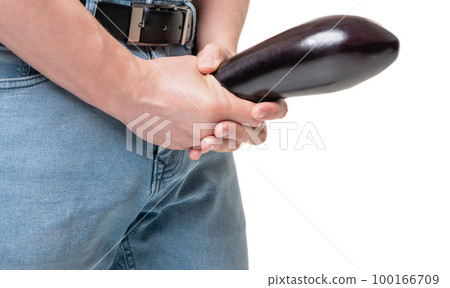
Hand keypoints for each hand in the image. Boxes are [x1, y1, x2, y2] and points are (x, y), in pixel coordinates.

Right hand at [117, 55, 261, 158]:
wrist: (131, 91)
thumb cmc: (164, 75)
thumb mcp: (199, 68)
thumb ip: (223, 81)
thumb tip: (233, 92)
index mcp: (219, 105)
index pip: (255, 116)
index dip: (263, 112)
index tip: (260, 108)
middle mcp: (209, 127)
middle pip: (243, 137)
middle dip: (246, 128)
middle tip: (243, 118)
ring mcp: (194, 138)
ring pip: (221, 145)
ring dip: (225, 137)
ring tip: (220, 124)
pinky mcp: (180, 145)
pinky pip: (199, 146)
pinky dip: (203, 140)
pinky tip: (200, 132)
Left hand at [190, 43, 288, 159]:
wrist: (198, 77)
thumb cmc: (217, 64)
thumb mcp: (216, 54)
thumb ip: (213, 54)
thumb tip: (207, 66)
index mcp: (261, 98)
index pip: (278, 109)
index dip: (270, 112)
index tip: (256, 111)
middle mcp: (250, 118)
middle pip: (257, 134)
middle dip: (239, 132)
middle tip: (221, 126)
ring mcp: (234, 129)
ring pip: (235, 144)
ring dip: (221, 144)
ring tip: (205, 140)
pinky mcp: (216, 136)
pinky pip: (214, 148)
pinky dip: (203, 150)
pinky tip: (193, 150)